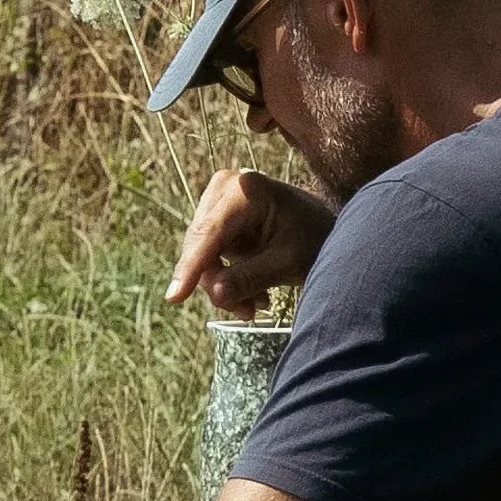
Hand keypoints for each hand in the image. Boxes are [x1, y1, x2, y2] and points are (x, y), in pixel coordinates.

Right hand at [165, 164, 333, 318]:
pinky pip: (209, 256)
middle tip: (249, 312)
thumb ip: (251, 278)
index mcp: (248, 191)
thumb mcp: (289, 263)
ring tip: (258, 305)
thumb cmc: (316, 240)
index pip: (211, 234)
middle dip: (219, 283)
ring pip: (202, 255)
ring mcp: (219, 200)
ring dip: (225, 285)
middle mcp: (226, 187)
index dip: (192, 268)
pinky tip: (254, 295)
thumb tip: (215, 294)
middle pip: (202, 246)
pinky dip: (227, 278)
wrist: (326, 227)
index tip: (174, 297)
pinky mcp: (218, 218)